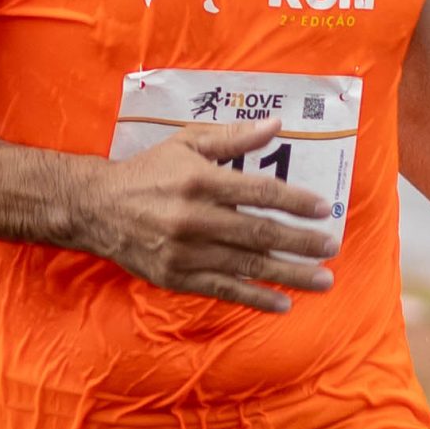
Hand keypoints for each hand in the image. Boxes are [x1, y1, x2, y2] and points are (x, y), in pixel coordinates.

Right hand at [74, 118, 335, 314]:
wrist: (97, 209)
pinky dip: (256, 298)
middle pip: (260, 232)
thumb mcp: (187, 143)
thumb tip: (276, 125)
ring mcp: (186, 252)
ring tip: (322, 280)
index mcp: (201, 180)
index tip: (324, 209)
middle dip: (301, 242)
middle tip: (332, 247)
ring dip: (289, 274)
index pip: (259, 192)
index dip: (296, 201)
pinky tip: (283, 303)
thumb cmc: (148, 172)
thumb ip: (233, 137)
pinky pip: (224, 290)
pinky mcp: (176, 277)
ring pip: (247, 266)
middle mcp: (195, 218)